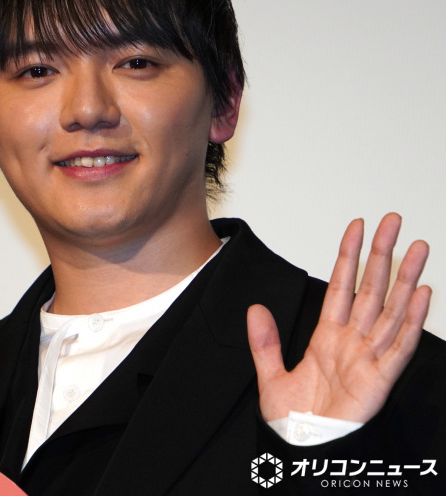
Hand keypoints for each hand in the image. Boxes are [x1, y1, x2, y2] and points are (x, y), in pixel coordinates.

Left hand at [247, 213, 431, 422]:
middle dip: (382, 254)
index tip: (357, 228)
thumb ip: (264, 342)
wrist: (303, 455)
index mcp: (327, 337)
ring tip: (416, 248)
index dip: (349, 255)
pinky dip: (413, 320)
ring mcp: (369, 358)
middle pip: (371, 288)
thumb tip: (255, 309)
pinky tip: (422, 294)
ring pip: (392, 309)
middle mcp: (352, 342)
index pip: (341, 285)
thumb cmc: (294, 422)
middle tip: (393, 222)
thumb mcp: (269, 376)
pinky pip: (400, 345)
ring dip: (405, 278)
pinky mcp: (381, 380)